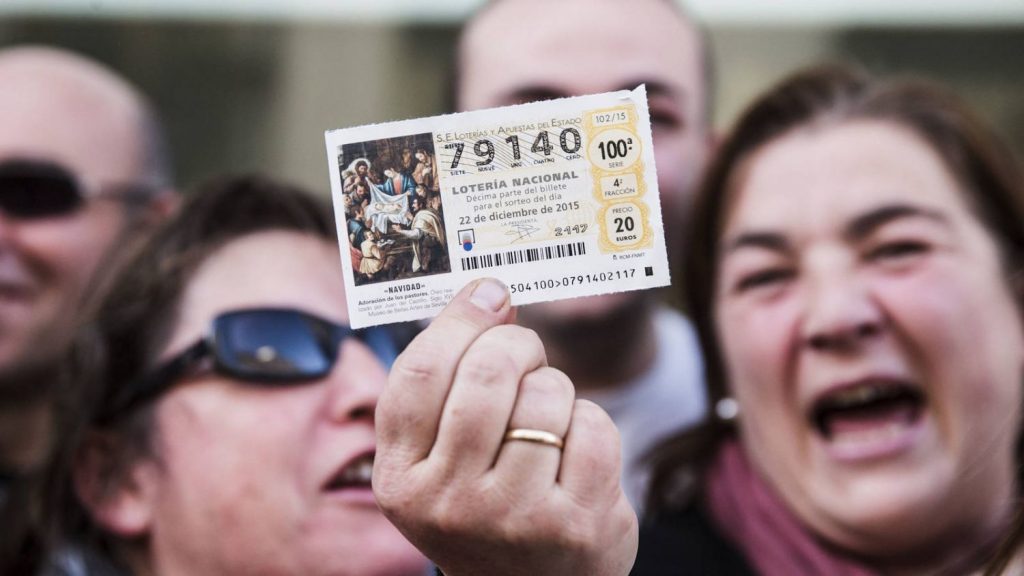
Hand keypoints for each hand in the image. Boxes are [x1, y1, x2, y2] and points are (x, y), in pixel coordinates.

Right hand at [374, 279, 637, 575]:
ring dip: (555, 389)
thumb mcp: (441, 456)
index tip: (489, 292)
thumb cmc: (484, 503)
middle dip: (518, 344)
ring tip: (547, 419)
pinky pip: (594, 426)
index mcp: (402, 480)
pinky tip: (575, 452)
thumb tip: (490, 294)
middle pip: (488, 372)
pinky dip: (590, 422)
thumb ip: (451, 381)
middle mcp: (448, 504)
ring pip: (547, 395)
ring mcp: (514, 518)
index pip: (421, 372)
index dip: (459, 320)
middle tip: (526, 352)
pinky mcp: (576, 525)